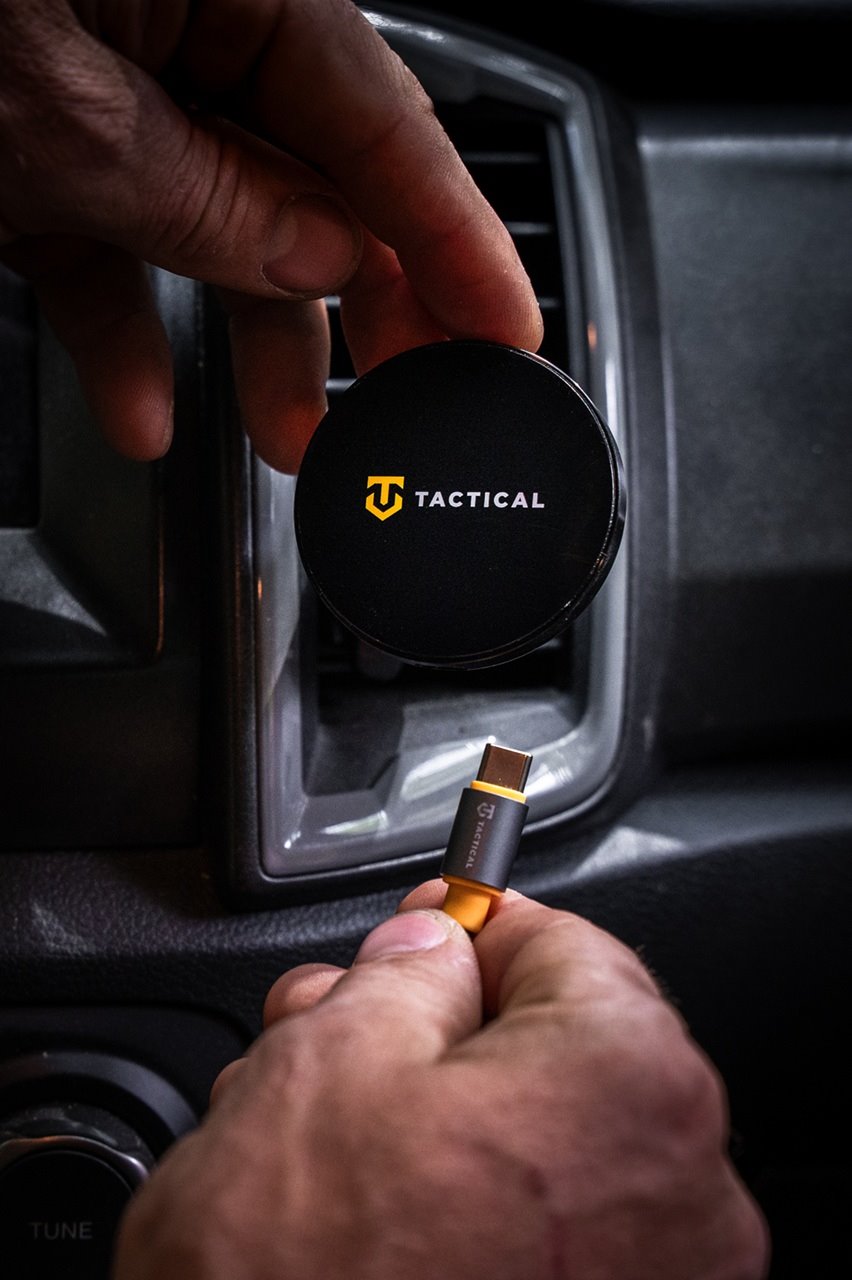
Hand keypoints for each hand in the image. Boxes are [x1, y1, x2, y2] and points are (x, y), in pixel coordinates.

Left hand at [0, 1, 541, 469]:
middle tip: (410, 402)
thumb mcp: (64, 120)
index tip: (506, 329)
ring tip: (288, 441)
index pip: (378, 120)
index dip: (454, 238)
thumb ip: (207, 196)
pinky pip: (115, 250)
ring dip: (255, 347)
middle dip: (365, 309)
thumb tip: (322, 257)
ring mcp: (109, 88)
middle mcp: (180, 24)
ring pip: (219, 231)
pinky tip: (143, 412)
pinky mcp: (45, 148)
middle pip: (315, 180)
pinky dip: (131, 335)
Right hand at [112, 884, 768, 1278]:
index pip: (566, 945)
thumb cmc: (306, 1277)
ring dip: (435, 1111)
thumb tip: (430, 949)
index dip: (472, 929)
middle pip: (552, 1047)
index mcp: (633, 1083)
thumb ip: (404, 972)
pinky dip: (467, 1200)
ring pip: (539, 1142)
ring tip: (325, 1119)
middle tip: (347, 1023)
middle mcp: (682, 1195)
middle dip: (435, 1024)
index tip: (424, 928)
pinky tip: (370, 1199)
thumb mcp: (332, 1057)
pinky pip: (545, 1232)